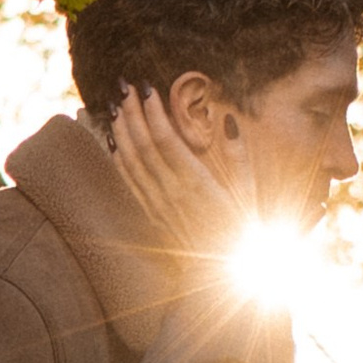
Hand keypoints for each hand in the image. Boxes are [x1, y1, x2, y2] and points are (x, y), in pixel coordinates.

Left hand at [110, 85, 255, 261]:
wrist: (225, 277)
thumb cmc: (243, 231)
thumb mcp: (249, 193)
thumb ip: (238, 155)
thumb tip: (228, 120)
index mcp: (199, 185)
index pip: (167, 141)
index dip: (154, 113)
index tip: (147, 87)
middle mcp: (173, 194)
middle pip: (144, 146)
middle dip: (132, 113)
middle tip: (124, 85)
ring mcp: (159, 206)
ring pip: (132, 162)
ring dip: (121, 131)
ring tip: (116, 104)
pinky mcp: (152, 214)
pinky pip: (129, 182)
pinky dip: (118, 158)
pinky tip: (112, 140)